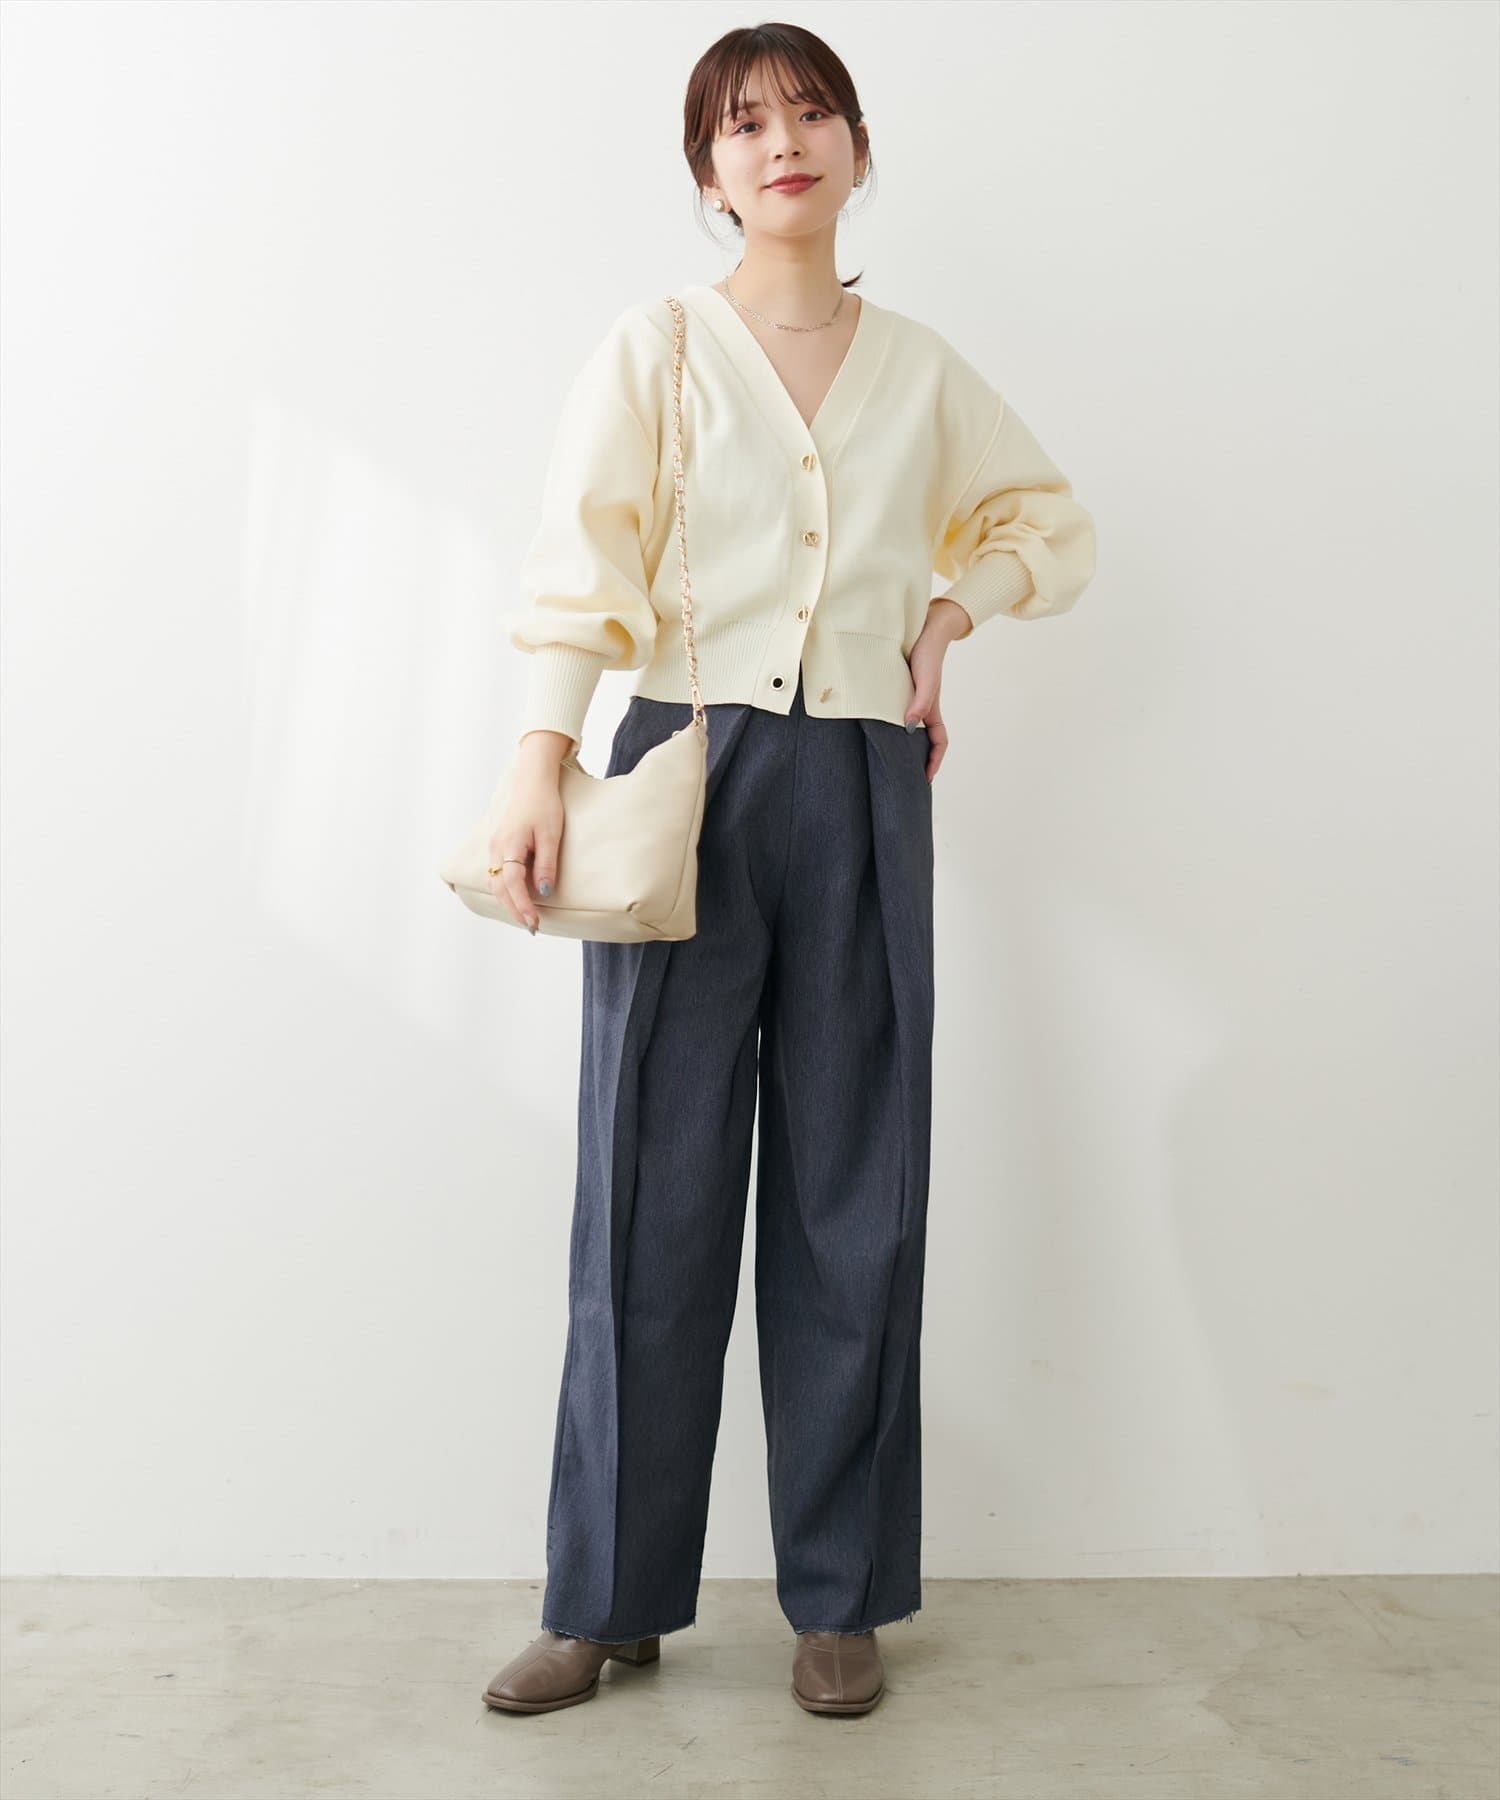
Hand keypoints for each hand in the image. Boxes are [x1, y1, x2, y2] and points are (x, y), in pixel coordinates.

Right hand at [488, 739, 566, 932]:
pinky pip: (495, 874)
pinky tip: (515, 896)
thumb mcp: (550, 834)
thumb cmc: (543, 803)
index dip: (523, 906)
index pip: (513, 885)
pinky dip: (504, 890)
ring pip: (495, 883)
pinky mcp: (497, 845)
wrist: (531, 780)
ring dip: (508, 902)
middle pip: (500, 889)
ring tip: (524, 916)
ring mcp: (493, 847)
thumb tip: (544, 892)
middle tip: (532, 927)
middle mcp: (495, 849)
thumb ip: (546, 864)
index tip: (534, 922)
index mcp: (508, 846)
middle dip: (515, 910)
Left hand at [905, 598, 969, 782]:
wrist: (925, 628)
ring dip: (902, 744)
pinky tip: (875, 727)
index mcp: (932, 709)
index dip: (934, 761)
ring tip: (888, 758)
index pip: (939, 742)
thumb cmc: (927, 654)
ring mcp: (910, 699)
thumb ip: (919, 703)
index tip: (925, 778)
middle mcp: (921, 707)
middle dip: (918, 759)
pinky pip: (896, 712)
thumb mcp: (925, 681)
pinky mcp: (899, 689)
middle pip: (923, 740)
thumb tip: (907, 727)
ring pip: (909, 728)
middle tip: (904, 776)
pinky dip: (890, 724)